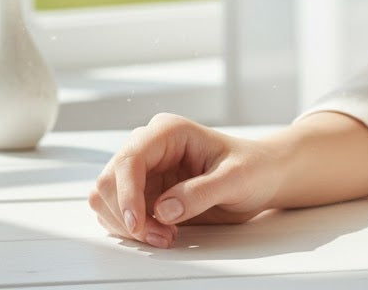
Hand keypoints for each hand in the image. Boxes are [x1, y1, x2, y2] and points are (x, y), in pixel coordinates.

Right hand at [89, 114, 284, 248]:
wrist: (261, 176)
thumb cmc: (252, 168)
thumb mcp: (235, 179)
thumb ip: (201, 192)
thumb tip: (164, 210)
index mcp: (168, 131)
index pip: (130, 158)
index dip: (126, 194)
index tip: (138, 225)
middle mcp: (149, 146)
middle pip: (109, 180)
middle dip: (128, 215)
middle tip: (163, 237)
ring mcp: (143, 170)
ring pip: (106, 199)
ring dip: (128, 225)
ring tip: (166, 236)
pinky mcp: (143, 192)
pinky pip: (117, 213)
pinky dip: (132, 230)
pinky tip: (162, 233)